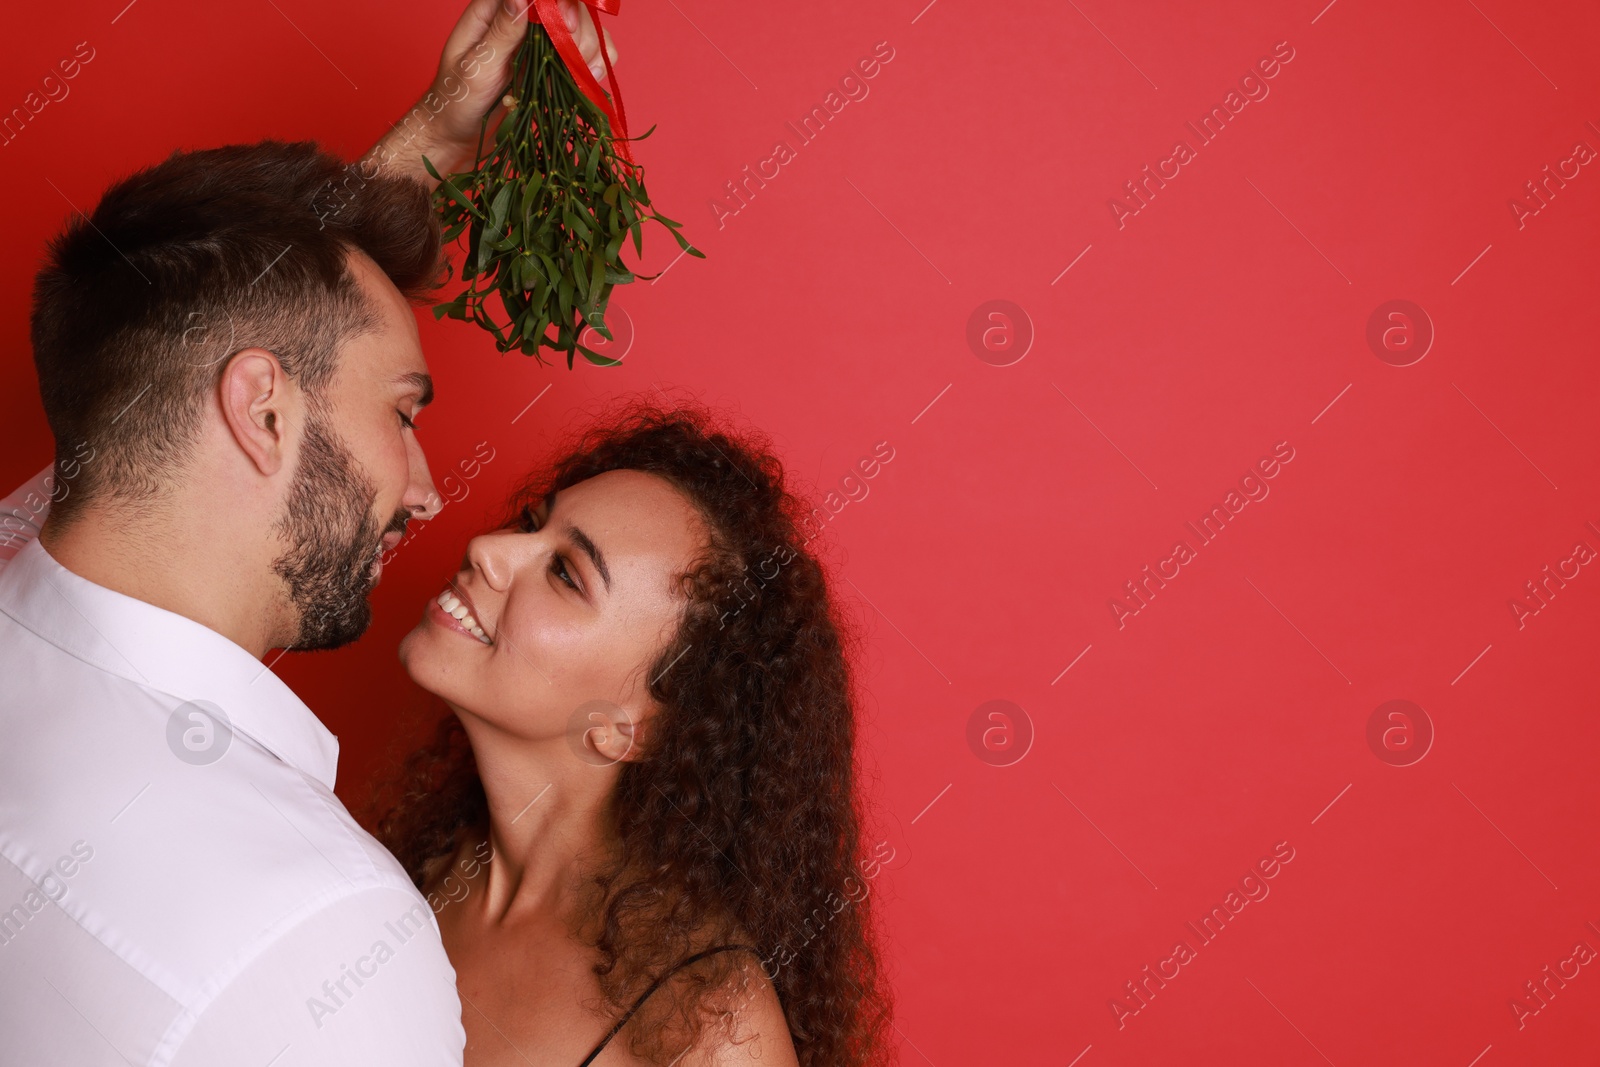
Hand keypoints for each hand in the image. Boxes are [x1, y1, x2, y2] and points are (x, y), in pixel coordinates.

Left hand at [366, 0, 617, 184]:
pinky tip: (590, 79)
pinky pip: (583, 58)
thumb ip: (502, 33)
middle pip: (568, 9)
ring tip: (585, 72)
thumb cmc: (456, 101)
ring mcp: (539, 45)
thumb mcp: (476, 67)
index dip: (561, 4)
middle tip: (575, 54)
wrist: (458, 138)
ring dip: (592, 49)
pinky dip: (594, 66)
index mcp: (495, 10)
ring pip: (582, 31)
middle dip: (580, 29)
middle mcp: (521, 22)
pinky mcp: (552, 68)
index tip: (565, 23)